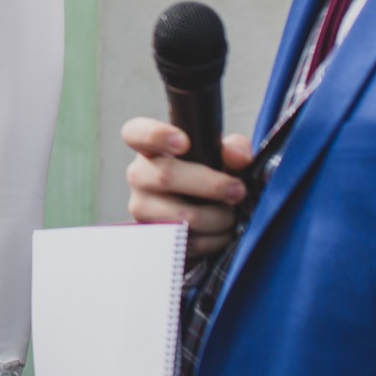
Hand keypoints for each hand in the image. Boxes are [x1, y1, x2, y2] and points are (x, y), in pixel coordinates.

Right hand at [122, 118, 252, 258]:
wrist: (200, 215)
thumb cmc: (207, 177)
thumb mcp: (221, 158)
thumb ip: (234, 149)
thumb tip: (239, 156)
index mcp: (151, 148)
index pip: (137, 134)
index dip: (157, 135)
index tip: (183, 143)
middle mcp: (139, 176)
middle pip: (166, 176)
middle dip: (211, 185)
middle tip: (238, 190)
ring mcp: (142, 208)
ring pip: (181, 216)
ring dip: (216, 218)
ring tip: (230, 215)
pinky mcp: (154, 237)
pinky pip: (186, 242)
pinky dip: (212, 239)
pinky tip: (221, 231)